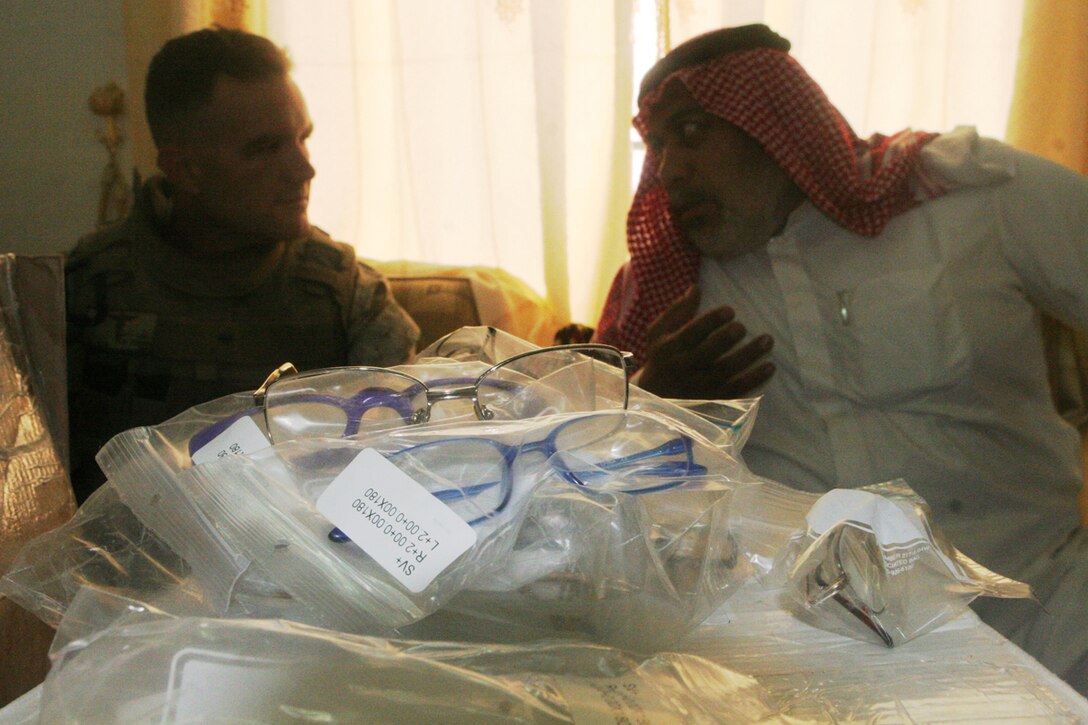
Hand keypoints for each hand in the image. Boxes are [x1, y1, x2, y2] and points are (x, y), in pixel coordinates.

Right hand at [636, 285, 774, 398]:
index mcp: (669, 347)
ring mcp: (698, 387)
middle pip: (707, 353)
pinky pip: (736, 391)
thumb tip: (697, 288)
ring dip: (748, 356)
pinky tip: (770, 366)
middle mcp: (683, 368)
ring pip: (725, 371)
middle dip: (727, 338)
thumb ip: (678, 311)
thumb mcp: (659, 333)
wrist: (655, 399)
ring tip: (767, 340)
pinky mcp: (712, 401)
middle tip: (743, 327)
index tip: (730, 310)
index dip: (711, 321)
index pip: (691, 333)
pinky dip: (754, 379)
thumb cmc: (662, 358)